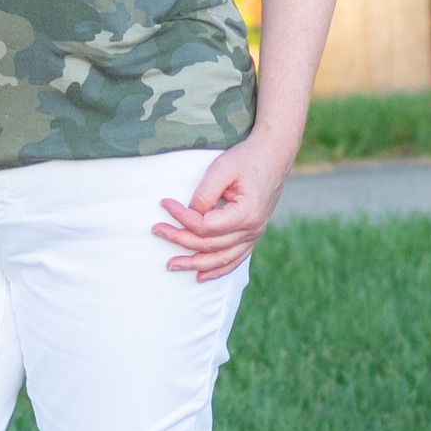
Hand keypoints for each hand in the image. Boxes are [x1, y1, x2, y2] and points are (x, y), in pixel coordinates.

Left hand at [152, 136, 293, 280]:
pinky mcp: (253, 234)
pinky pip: (234, 259)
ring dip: (194, 264)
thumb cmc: (247, 158)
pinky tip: (200, 276)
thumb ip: (204, 194)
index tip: (165, 203)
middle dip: (179, 239)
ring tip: (171, 265)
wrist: (274, 154)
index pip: (204, 226)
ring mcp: (254, 235)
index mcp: (246, 214)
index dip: (181, 217)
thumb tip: (189, 214)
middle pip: (209, 245)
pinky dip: (217, 269)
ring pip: (221, 259)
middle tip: (157, 230)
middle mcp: (252, 230)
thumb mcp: (222, 169)